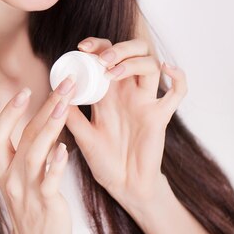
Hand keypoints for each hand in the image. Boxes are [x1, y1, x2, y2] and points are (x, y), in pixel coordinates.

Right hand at [0, 74, 76, 233]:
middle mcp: (10, 176)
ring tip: (64, 105)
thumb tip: (44, 118)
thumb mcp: (22, 177)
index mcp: (3, 168)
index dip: (8, 112)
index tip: (25, 91)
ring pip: (35, 152)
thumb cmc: (33, 208)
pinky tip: (64, 148)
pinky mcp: (45, 203)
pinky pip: (49, 180)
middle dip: (44, 107)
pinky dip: (56, 163)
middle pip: (23, 135)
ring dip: (50, 126)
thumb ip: (29, 150)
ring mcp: (26, 190)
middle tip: (64, 85)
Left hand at [65, 37, 187, 211]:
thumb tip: (55, 90)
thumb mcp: (82, 136)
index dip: (98, 45)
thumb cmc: (104, 161)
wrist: (124, 187)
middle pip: (133, 52)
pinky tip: (167, 69)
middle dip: (119, 49)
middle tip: (101, 59)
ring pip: (151, 65)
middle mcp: (128, 92)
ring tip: (113, 72)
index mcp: (108, 92)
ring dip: (134, 62)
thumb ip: (70, 114)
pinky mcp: (160, 116)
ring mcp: (146, 102)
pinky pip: (177, 93)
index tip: (82, 48)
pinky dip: (178, 77)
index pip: (107, 55)